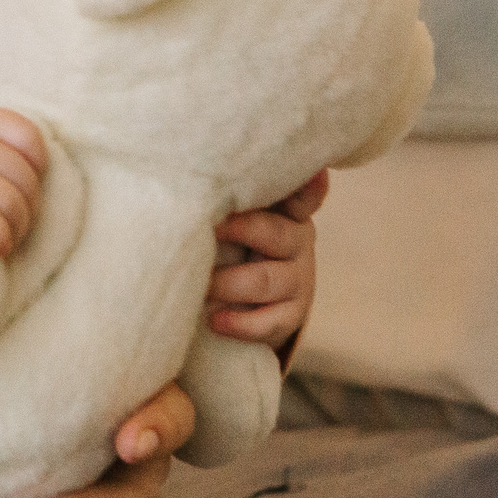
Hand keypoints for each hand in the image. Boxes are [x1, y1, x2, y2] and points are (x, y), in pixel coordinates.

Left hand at [208, 169, 326, 348]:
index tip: (309, 174)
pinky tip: (215, 321)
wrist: (238, 298)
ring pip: (267, 280)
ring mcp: (297, 280)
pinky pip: (270, 321)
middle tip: (208, 228)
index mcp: (284, 209)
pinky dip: (240, 323)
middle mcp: (297, 240)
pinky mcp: (291, 316)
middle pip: (274, 233)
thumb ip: (223, 196)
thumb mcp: (231, 214)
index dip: (305, 186)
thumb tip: (188, 174)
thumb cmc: (226, 240)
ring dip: (229, 283)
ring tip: (202, 285)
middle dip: (239, 230)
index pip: (300, 194)